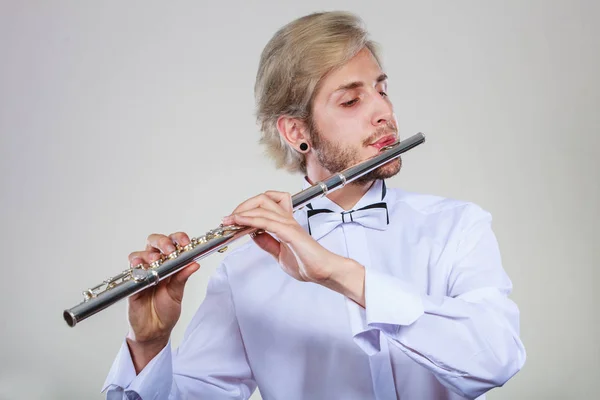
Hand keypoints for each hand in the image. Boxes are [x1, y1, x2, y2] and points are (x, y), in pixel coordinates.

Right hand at [126, 232, 199, 344]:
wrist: (155, 330)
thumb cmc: (166, 310)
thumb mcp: (177, 293)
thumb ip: (182, 278)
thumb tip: (194, 264)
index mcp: (169, 264)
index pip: (172, 243)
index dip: (178, 239)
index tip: (185, 243)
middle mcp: (154, 265)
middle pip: (154, 243)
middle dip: (162, 242)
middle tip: (169, 250)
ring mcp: (142, 273)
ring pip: (139, 254)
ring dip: (148, 254)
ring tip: (155, 260)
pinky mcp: (132, 284)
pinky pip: (130, 272)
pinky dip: (135, 266)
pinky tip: (140, 266)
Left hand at [222, 191, 340, 282]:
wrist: (324, 272)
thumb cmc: (307, 264)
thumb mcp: (279, 254)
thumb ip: (267, 243)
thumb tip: (253, 234)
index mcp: (285, 223)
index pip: (265, 205)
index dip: (246, 209)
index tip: (232, 220)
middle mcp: (287, 219)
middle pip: (262, 199)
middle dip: (243, 206)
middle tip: (230, 219)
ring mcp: (289, 224)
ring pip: (262, 206)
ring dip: (242, 211)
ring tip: (229, 220)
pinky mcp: (290, 232)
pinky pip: (267, 221)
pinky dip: (250, 219)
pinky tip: (239, 222)